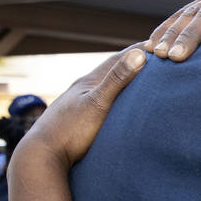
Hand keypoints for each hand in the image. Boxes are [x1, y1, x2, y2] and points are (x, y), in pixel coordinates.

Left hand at [13, 48, 145, 171]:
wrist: (42, 156)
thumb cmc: (71, 130)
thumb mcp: (98, 103)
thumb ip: (117, 80)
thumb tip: (139, 54)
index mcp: (89, 82)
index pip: (117, 59)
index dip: (138, 50)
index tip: (157, 44)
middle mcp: (83, 90)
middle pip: (112, 71)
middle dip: (133, 64)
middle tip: (154, 59)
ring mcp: (80, 105)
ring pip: (107, 88)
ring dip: (124, 82)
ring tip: (140, 80)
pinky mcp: (79, 120)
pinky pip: (103, 103)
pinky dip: (116, 99)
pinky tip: (118, 105)